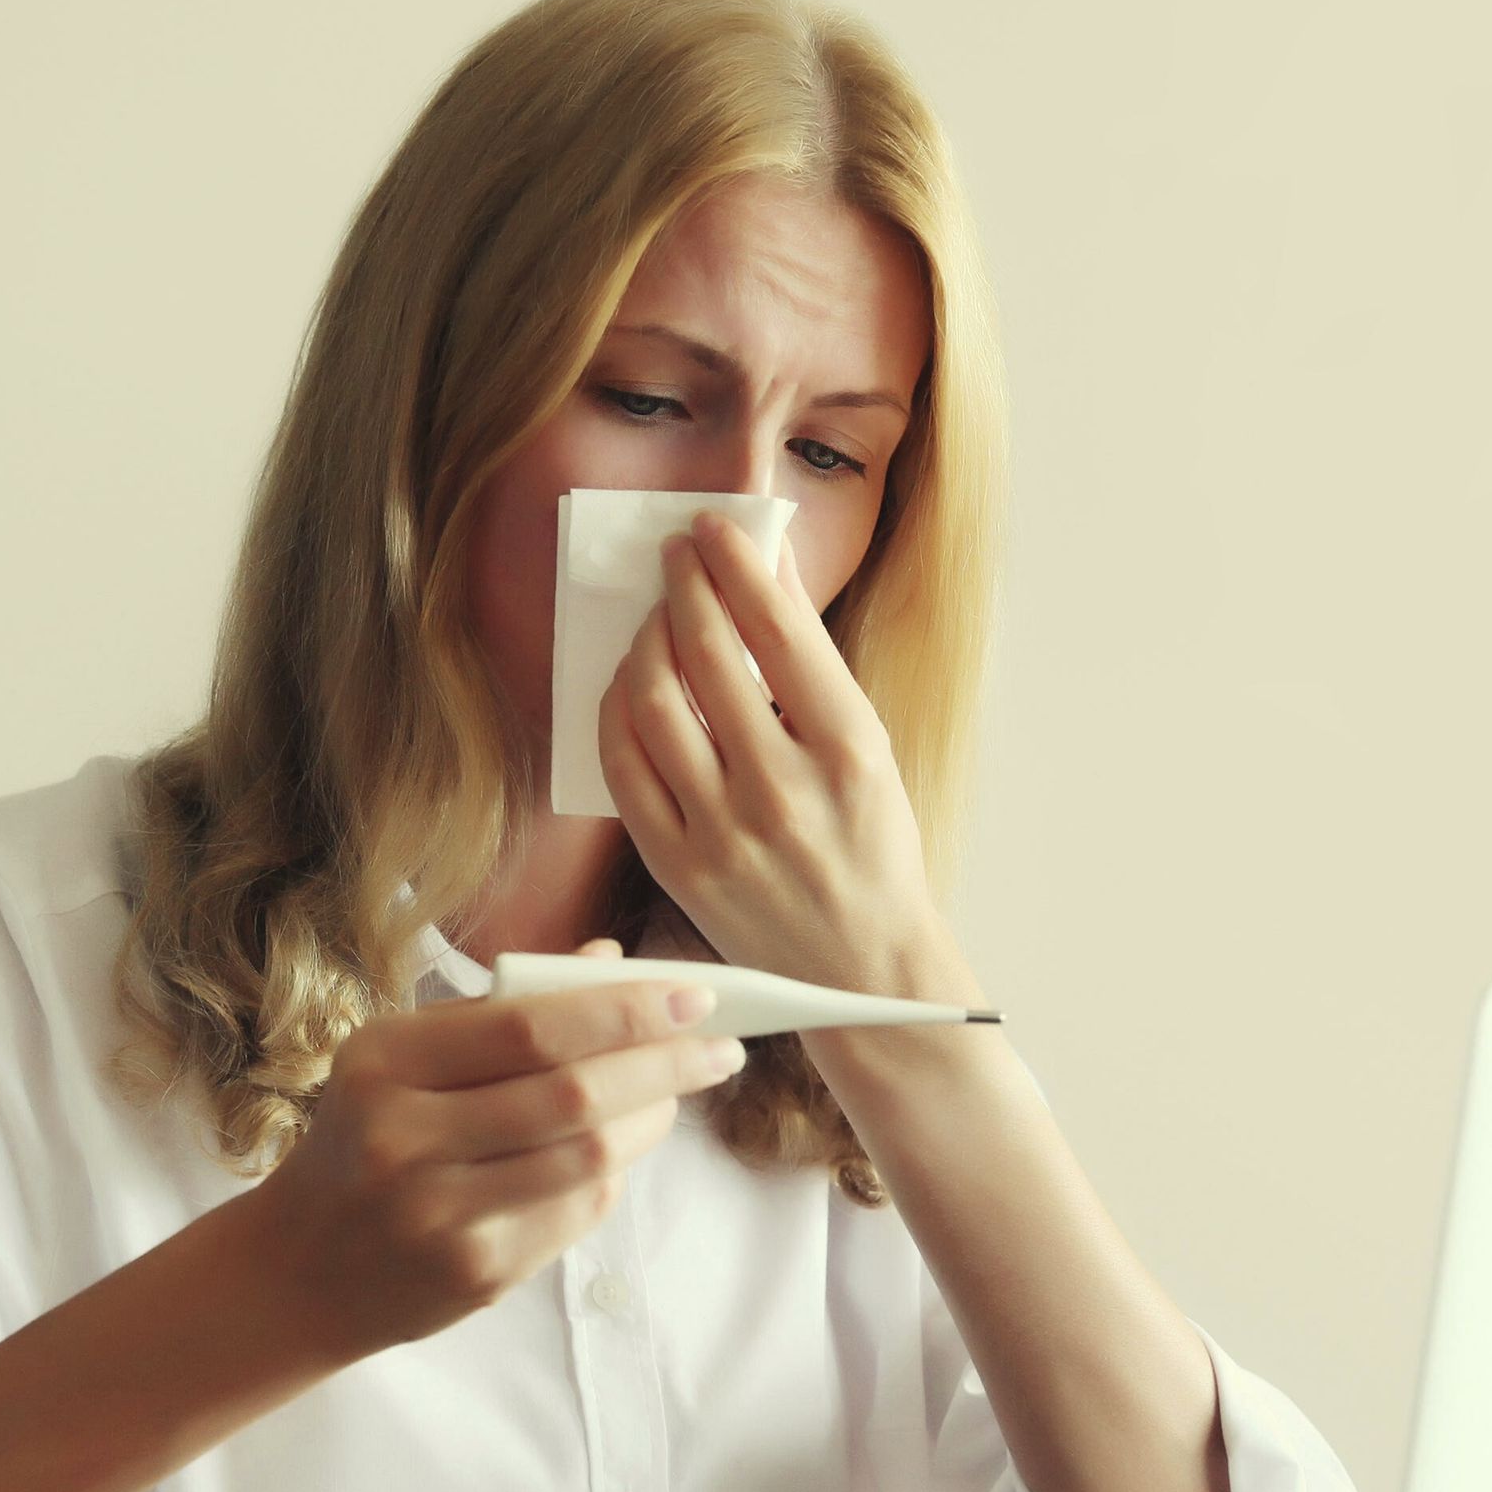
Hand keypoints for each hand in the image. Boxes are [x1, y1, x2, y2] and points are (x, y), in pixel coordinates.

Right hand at [251, 941, 743, 1356]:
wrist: (297, 1267)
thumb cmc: (363, 1137)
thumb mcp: (400, 1058)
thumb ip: (502, 1012)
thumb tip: (613, 963)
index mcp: (385, 1062)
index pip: (531, 1027)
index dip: (626, 1010)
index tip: (695, 996)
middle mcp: (405, 1138)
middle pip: (572, 1095)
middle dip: (664, 1065)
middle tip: (722, 1047)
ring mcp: (439, 1214)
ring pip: (586, 1159)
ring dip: (653, 1121)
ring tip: (683, 1091)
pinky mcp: (473, 1271)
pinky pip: (574, 1213)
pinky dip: (613, 1173)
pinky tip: (625, 1145)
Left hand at [596, 509, 953, 995]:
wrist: (862, 965)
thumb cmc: (872, 847)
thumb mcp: (870, 749)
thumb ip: (813, 664)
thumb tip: (769, 572)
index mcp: (848, 749)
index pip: (776, 627)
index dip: (734, 562)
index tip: (712, 526)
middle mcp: (784, 787)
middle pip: (707, 652)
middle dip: (682, 584)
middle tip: (674, 554)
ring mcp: (724, 831)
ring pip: (655, 701)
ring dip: (646, 638)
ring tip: (656, 615)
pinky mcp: (679, 865)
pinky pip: (624, 765)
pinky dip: (619, 708)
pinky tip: (629, 682)